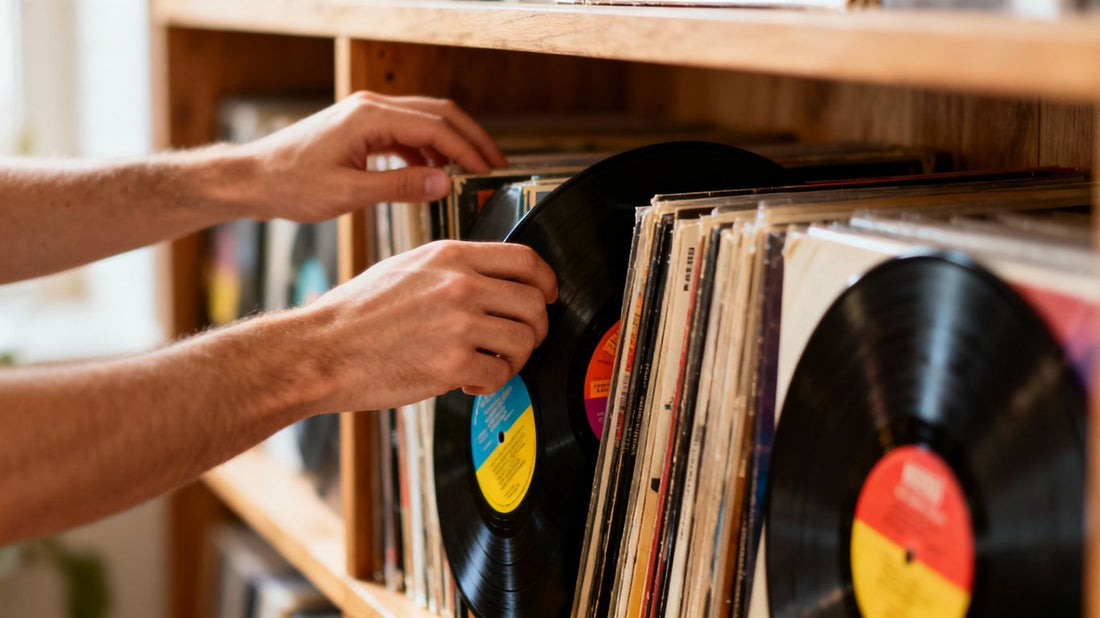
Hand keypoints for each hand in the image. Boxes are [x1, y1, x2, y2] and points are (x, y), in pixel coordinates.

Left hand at [236, 92, 507, 221]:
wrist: (253, 178)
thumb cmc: (290, 185)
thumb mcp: (348, 193)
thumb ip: (399, 187)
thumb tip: (442, 183)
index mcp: (369, 117)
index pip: (434, 127)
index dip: (467, 149)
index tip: (489, 170)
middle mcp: (370, 107)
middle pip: (437, 114)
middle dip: (469, 139)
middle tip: (494, 165)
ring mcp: (366, 115)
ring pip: (424, 121)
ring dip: (451, 144)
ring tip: (471, 171)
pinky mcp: (362, 128)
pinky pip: (406, 133)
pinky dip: (427, 151)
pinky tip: (434, 175)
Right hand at [302, 240, 557, 411]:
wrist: (322, 350)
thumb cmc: (356, 314)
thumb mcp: (406, 267)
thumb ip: (450, 269)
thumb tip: (487, 280)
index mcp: (451, 257)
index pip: (526, 259)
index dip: (547, 281)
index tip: (548, 296)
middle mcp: (461, 285)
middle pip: (534, 303)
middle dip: (536, 328)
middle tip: (520, 342)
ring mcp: (459, 323)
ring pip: (523, 341)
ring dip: (515, 359)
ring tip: (491, 364)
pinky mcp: (453, 363)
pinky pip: (499, 374)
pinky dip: (491, 383)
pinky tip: (469, 381)